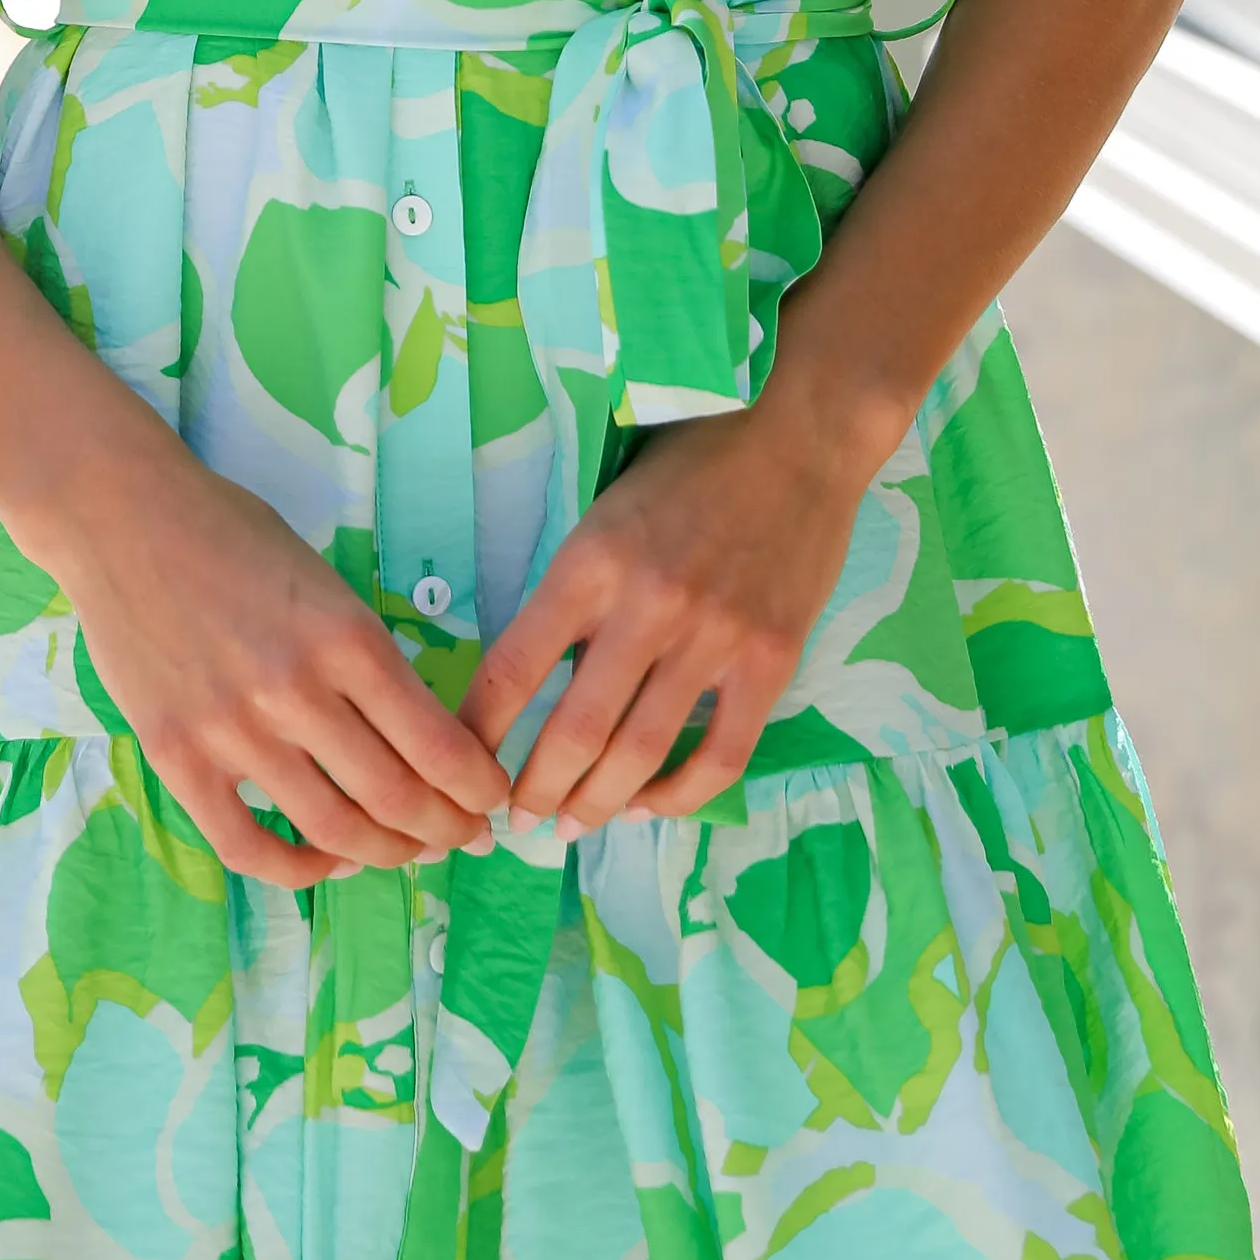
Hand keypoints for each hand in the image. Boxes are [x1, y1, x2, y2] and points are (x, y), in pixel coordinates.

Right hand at [53, 445, 512, 893]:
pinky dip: (297, 868)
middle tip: (465, 837)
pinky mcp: (176, 757)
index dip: (478, 788)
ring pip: (333, 829)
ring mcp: (232, 731)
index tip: (491, 800)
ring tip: (408, 852)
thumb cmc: (230, 533)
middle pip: (397, 798)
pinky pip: (245, 844)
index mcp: (347, 637)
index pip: (438, 746)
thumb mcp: (325, 581)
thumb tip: (417, 735)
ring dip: (387, 853)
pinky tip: (327, 859)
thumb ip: (364, 657)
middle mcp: (296, 691)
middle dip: (447, 829)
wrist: (121, 517)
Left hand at [460, 376, 899, 837]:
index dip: (477, 736)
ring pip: (641, 755)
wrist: (798, 434)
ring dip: (599, 805)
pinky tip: (653, 803)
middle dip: (535, 791)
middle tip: (518, 821)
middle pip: (573, 733)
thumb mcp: (606, 516)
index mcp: (590, 563)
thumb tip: (543, 686)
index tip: (461, 770)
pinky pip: (721, 755)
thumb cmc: (690, 466)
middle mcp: (646, 606)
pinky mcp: (771, 660)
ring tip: (574, 824)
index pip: (511, 670)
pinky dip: (680, 795)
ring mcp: (714, 638)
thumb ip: (577, 597)